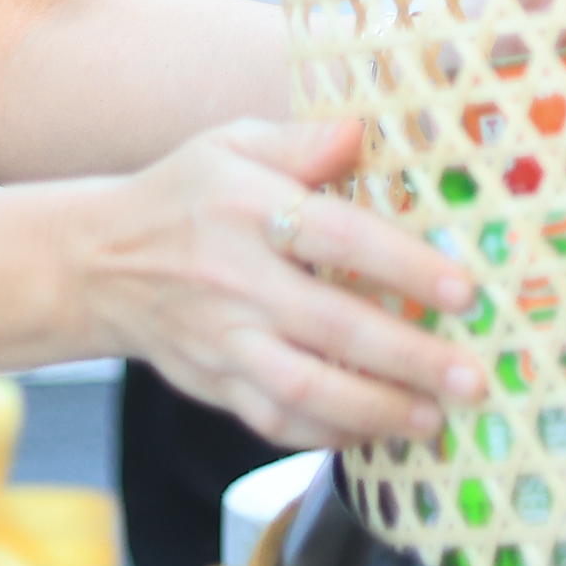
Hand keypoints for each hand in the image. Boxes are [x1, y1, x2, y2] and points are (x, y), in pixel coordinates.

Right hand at [68, 118, 480, 452]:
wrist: (96, 263)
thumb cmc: (183, 195)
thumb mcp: (230, 144)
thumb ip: (299, 141)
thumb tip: (360, 130)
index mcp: (248, 208)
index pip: (338, 238)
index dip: (404, 267)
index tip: (462, 290)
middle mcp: (237, 280)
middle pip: (332, 327)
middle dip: (408, 358)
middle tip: (469, 378)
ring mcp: (223, 341)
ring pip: (303, 389)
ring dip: (373, 410)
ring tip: (430, 419)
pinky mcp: (213, 385)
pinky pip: (273, 422)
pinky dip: (324, 436)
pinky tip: (371, 432)